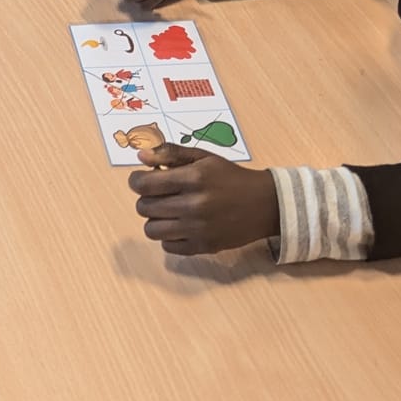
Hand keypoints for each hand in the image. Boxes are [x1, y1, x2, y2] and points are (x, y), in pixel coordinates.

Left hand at [130, 149, 278, 255]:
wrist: (264, 204)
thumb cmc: (230, 177)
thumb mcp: (204, 157)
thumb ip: (171, 154)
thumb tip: (140, 158)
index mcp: (193, 178)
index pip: (144, 184)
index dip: (136, 181)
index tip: (142, 179)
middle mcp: (194, 205)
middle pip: (144, 208)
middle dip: (146, 199)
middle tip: (159, 195)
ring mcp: (198, 229)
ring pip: (151, 230)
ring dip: (154, 220)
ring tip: (167, 212)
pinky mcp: (203, 247)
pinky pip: (167, 247)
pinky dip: (169, 237)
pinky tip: (180, 226)